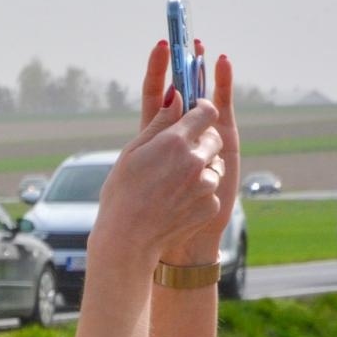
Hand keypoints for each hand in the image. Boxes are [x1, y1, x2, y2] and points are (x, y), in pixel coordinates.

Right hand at [93, 42, 226, 265]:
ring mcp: (206, 185)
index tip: (195, 115)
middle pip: (214, 138)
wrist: (127, 240)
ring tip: (174, 184)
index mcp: (174, 142)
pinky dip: (198, 194)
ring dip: (201, 169)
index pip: (206, 112)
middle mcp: (195, 160)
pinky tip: (176, 203)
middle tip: (180, 154)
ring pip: (214, 165)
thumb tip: (176, 97)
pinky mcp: (211, 206)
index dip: (202, 110)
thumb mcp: (131, 153)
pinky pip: (210, 191)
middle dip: (202, 141)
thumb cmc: (121, 194)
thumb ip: (159, 123)